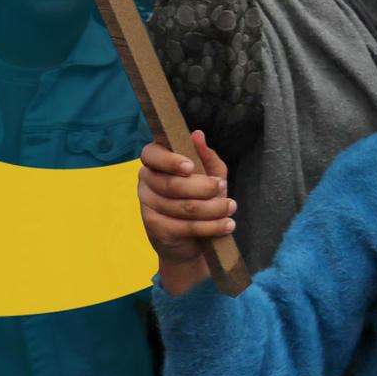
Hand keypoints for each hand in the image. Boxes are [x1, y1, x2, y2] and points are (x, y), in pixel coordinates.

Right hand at [139, 131, 235, 294]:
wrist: (193, 241)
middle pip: (172, 184)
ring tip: (230, 208)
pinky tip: (226, 225)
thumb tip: (197, 135)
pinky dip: (211, 227)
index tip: (191, 167)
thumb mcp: (210, 175)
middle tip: (223, 188)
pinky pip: (185, 226)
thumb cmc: (201, 199)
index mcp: (155, 161)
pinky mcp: (155, 229)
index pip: (152, 154)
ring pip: (182, 207)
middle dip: (203, 188)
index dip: (170, 161)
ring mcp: (147, 206)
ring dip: (213, 209)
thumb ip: (206, 156)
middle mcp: (145, 181)